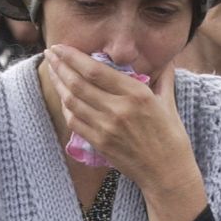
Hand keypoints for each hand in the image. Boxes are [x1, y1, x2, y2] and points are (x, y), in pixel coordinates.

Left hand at [44, 45, 201, 202]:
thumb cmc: (171, 138)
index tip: (60, 47)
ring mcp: (106, 128)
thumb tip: (168, 62)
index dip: (72, 57)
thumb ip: (164, 79)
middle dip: (59, 65)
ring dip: (58, 84)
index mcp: (136, 94)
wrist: (167, 173)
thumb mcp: (169, 103)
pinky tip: (63, 97)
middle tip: (49, 53)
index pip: (95, 70)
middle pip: (78, 83)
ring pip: (72, 101)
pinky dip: (66, 107)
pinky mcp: (100, 144)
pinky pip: (75, 122)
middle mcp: (118, 109)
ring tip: (52, 70)